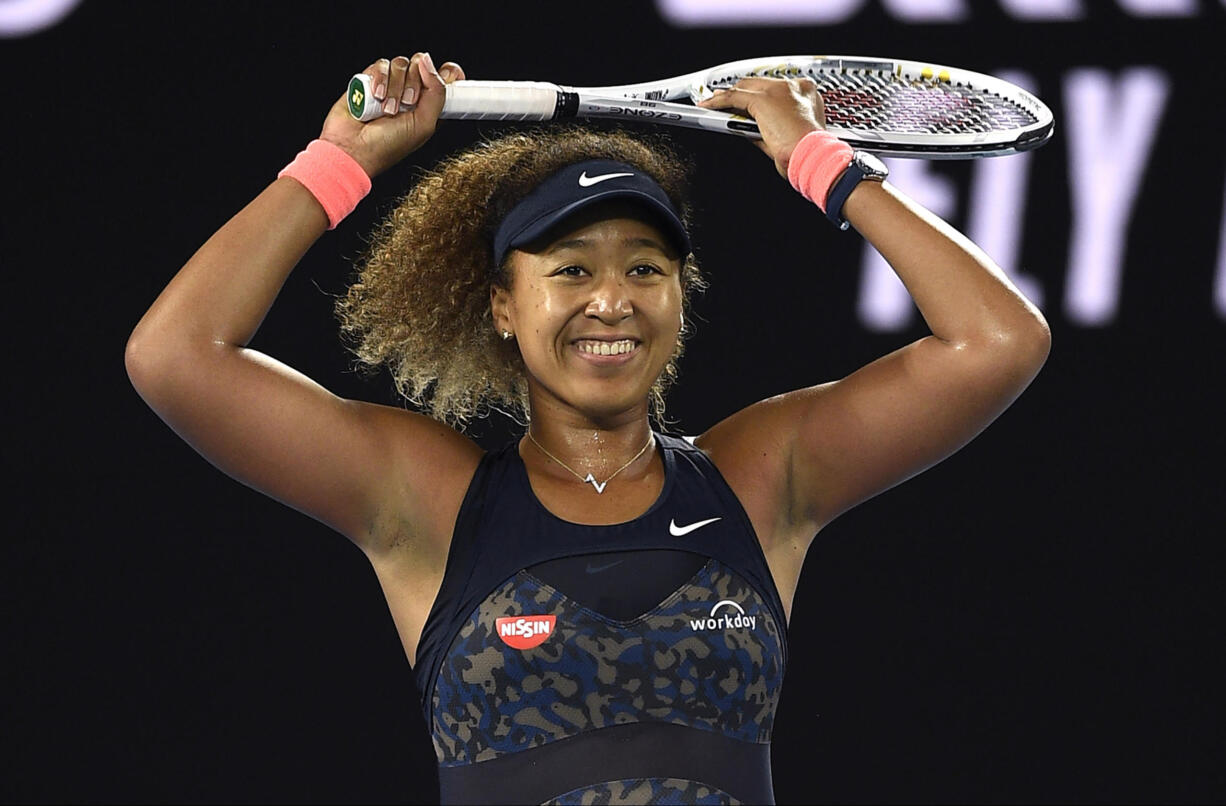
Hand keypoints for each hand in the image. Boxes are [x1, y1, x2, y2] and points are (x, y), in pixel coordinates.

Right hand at [318, 52, 465, 177]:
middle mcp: (410, 93)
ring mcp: (390, 85)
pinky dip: (380, 79)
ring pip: (401, 63)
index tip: (448, 75)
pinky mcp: (370, 79)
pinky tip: (376, 96)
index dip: (448, 73)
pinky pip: (382, 64)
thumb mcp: (424, 124)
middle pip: (421, 65)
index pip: (444, 78)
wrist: (353, 148)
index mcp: (428, 106)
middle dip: (415, 83)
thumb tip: (430, 62)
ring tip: (388, 109)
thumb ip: (436, 93)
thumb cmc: (387, 146)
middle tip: (407, 103)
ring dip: (396, 86)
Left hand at [697, 77, 825, 177]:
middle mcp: (794, 87)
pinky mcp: (763, 100)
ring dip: (728, 97)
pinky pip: (733, 97)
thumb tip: (748, 129)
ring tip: (713, 103)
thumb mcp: (789, 137)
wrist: (815, 156)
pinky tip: (707, 106)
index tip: (750, 103)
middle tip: (726, 101)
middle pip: (759, 85)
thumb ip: (769, 128)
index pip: (776, 90)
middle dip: (741, 93)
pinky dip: (718, 102)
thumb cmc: (808, 153)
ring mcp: (778, 91)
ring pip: (745, 88)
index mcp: (807, 94)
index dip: (760, 96)